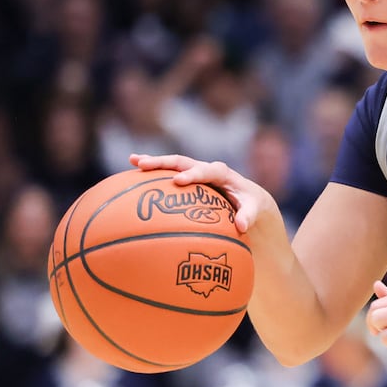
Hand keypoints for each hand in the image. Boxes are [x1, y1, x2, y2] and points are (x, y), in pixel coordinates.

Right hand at [128, 153, 276, 234]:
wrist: (247, 196)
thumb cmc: (250, 204)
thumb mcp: (253, 209)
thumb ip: (248, 216)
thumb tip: (241, 226)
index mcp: (222, 173)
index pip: (207, 171)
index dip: (193, 174)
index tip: (178, 181)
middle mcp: (206, 168)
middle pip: (183, 162)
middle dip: (164, 162)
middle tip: (144, 165)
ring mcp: (195, 171)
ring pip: (172, 164)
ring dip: (154, 162)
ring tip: (133, 161)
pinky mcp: (188, 178)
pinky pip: (168, 174)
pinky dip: (153, 174)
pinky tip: (133, 175)